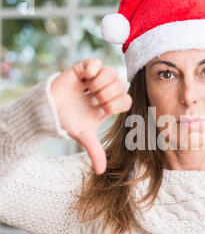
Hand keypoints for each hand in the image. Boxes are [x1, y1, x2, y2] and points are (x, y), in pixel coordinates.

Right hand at [50, 58, 131, 174]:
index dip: (118, 104)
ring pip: (112, 73)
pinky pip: (96, 62)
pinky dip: (92, 68)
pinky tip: (84, 78)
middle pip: (122, 85)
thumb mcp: (84, 137)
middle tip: (94, 100)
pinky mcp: (83, 69)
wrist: (48, 111)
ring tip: (88, 90)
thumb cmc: (68, 122)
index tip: (102, 110)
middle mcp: (105, 91)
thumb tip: (102, 172)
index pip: (127, 100)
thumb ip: (95, 151)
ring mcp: (95, 80)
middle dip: (109, 93)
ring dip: (101, 82)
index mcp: (108, 106)